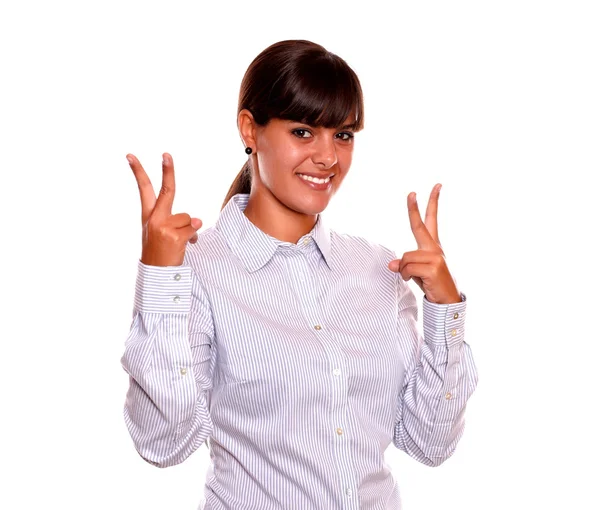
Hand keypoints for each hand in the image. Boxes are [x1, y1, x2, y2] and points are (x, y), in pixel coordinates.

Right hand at [127, 152, 201, 266]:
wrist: (157, 276)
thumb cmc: (161, 254)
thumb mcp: (162, 234)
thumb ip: (177, 221)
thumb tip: (196, 220)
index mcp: (148, 216)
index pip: (143, 190)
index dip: (138, 172)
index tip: (130, 155)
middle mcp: (154, 219)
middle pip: (167, 190)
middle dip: (168, 171)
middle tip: (166, 154)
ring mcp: (163, 227)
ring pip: (188, 218)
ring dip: (189, 230)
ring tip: (178, 243)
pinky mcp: (175, 237)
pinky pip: (194, 229)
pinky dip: (194, 238)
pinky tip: (184, 247)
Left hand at [387, 184, 460, 303]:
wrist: (447, 301)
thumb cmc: (432, 285)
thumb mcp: (415, 272)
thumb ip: (405, 264)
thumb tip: (392, 265)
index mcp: (433, 246)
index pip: (431, 221)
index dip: (431, 203)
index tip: (436, 186)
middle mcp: (435, 249)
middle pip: (419, 226)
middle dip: (414, 209)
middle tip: (411, 193)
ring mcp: (436, 257)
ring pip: (405, 258)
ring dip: (404, 271)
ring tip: (415, 278)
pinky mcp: (433, 267)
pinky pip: (407, 268)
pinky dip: (406, 276)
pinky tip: (418, 281)